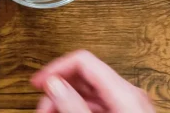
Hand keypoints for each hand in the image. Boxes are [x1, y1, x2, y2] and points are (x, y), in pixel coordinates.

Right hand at [32, 50, 153, 112]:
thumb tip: (54, 85)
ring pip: (89, 94)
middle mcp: (130, 96)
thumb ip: (73, 107)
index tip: (38, 83)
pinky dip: (79, 111)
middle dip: (59, 91)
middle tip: (42, 110)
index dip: (57, 68)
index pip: (83, 61)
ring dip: (66, 103)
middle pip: (85, 77)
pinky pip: (98, 107)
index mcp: (125, 94)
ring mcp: (130, 107)